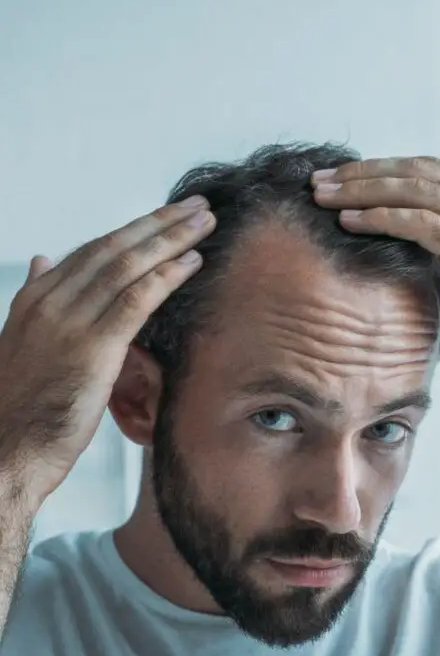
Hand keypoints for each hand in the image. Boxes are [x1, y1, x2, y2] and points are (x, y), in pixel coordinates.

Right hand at [0, 197, 215, 508]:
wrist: (6, 449)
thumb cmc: (21, 409)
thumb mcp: (22, 344)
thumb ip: (38, 300)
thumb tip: (44, 261)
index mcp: (35, 299)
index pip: (91, 253)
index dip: (133, 232)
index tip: (164, 217)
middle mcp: (50, 301)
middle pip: (113, 248)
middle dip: (158, 223)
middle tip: (196, 206)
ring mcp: (70, 322)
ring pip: (127, 265)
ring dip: (171, 240)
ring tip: (204, 223)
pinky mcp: (92, 348)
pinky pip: (136, 300)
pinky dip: (167, 276)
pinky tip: (192, 262)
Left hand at [311, 155, 439, 398]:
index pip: (430, 169)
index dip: (384, 169)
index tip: (344, 177)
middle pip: (418, 171)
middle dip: (364, 172)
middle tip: (320, 178)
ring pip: (415, 190)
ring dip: (362, 190)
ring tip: (323, 196)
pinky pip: (420, 224)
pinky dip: (380, 218)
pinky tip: (349, 221)